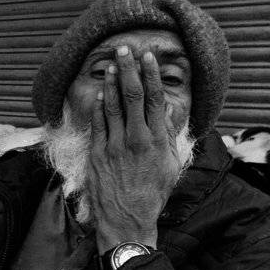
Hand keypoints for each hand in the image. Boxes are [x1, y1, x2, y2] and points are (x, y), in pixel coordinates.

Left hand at [87, 46, 180, 251]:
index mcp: (157, 141)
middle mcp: (136, 139)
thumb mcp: (171, 166)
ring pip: (112, 106)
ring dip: (112, 82)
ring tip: (111, 64)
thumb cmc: (153, 195)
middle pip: (132, 96)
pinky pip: (98, 124)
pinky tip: (100, 92)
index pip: (154, 99)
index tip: (148, 59)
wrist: (127, 219)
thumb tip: (166, 111)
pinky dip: (99, 106)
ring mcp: (114, 145)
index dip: (151, 76)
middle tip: (125, 49)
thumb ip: (169, 136)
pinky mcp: (97, 154)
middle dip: (129, 69)